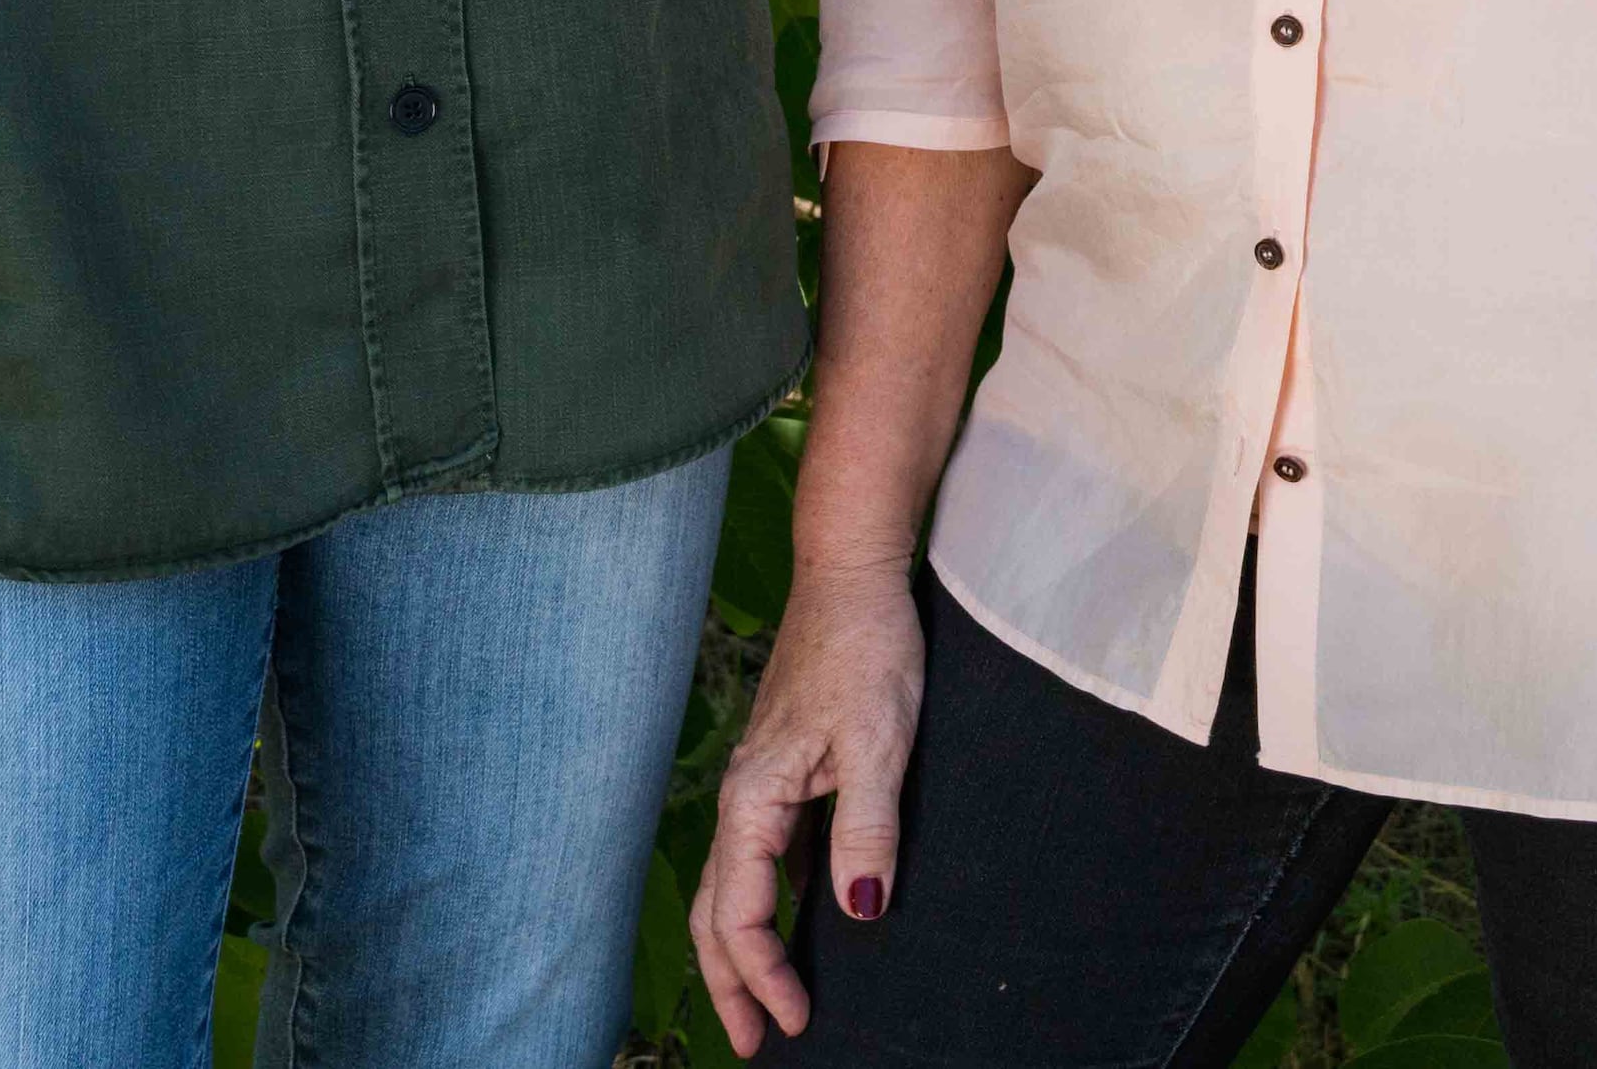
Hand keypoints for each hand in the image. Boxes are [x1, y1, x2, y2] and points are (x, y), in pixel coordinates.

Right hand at [695, 561, 929, 1055]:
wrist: (854, 574)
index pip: (738, 912)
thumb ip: (866, 828)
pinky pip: (767, 855)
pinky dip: (771, 901)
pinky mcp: (788, 770)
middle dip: (731, 982)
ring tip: (767, 998)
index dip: (764, 974)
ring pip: (735, 885)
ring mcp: (762, 784)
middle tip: (755, 1043)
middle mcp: (744, 797)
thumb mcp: (879, 741)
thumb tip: (861, 912)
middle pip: (716, 912)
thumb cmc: (867, 648)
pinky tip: (801, 919)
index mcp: (753, 798)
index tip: (798, 1020)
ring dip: (745, 947)